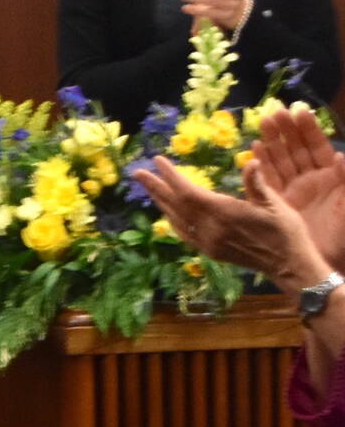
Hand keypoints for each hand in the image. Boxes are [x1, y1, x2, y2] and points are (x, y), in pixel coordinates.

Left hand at [133, 155, 332, 288]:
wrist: (289, 265)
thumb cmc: (286, 231)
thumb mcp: (275, 204)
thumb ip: (257, 183)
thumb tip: (251, 161)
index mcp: (223, 213)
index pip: (188, 191)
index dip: (171, 176)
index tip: (157, 161)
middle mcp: (210, 228)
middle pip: (175, 204)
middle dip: (155, 187)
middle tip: (137, 172)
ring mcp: (207, 242)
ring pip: (176, 219)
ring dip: (161, 202)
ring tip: (149, 187)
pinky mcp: (210, 251)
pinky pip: (183, 234)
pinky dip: (172, 220)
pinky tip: (167, 213)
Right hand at [252, 107, 344, 268]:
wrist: (333, 260)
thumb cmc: (344, 233)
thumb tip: (342, 156)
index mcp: (331, 176)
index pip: (318, 147)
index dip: (309, 129)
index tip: (299, 111)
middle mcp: (310, 179)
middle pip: (296, 149)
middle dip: (286, 130)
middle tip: (274, 111)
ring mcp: (294, 189)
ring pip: (281, 160)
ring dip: (272, 141)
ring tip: (262, 122)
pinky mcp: (279, 202)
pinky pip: (268, 179)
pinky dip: (261, 164)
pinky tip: (255, 149)